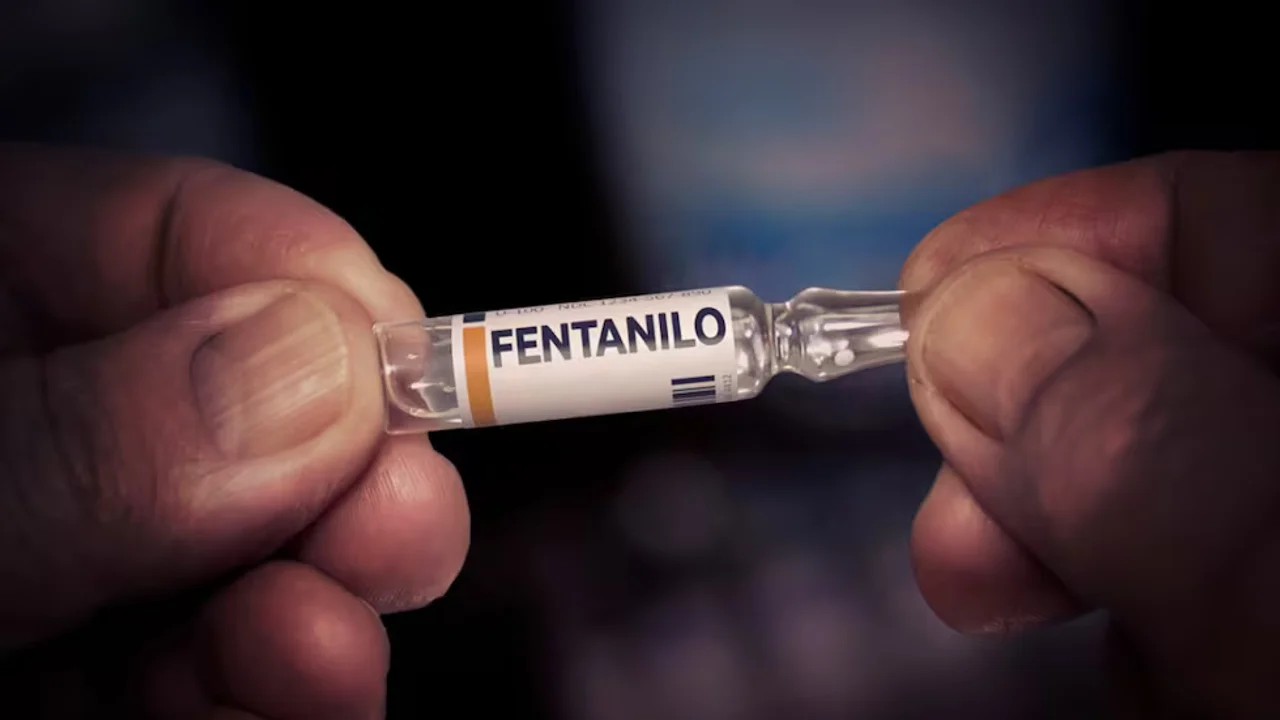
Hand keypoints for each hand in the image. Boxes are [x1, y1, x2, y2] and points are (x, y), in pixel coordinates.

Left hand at [0, 145, 469, 718]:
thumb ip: (96, 436)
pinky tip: (298, 693)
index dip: (317, 289)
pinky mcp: (67, 685)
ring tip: (329, 656)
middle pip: (247, 414)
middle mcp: (39, 422)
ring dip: (320, 607)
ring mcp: (57, 563)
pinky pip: (196, 681)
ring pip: (241, 563)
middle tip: (403, 529)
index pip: (176, 236)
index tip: (414, 368)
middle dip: (346, 477)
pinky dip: (264, 695)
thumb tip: (328, 371)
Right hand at [902, 152, 1279, 715]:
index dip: (1071, 242)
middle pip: (1186, 357)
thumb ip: (1161, 462)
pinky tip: (1156, 675)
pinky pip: (1194, 583)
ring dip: (1082, 542)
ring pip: (1171, 484)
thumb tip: (981, 321)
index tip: (926, 310)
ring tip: (1054, 624)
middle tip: (961, 528)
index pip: (1242, 226)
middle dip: (1045, 422)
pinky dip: (1138, 620)